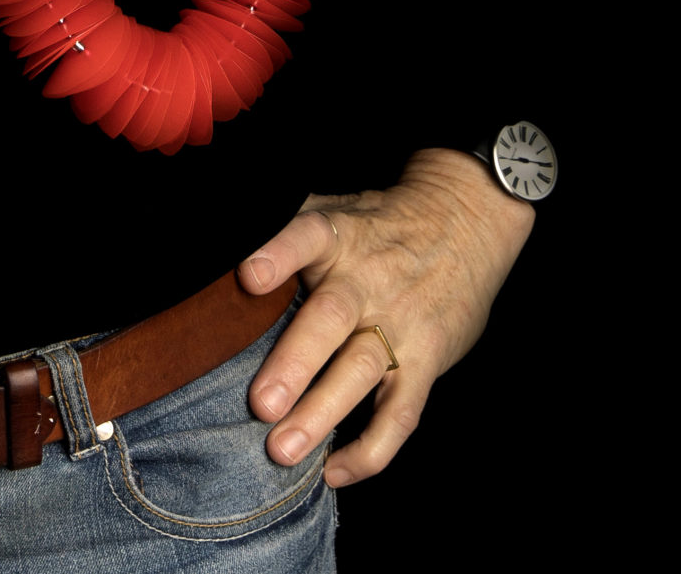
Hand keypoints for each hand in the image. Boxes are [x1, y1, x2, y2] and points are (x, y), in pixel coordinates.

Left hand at [236, 147, 534, 487]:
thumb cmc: (377, 226)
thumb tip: (217, 251)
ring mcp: (400, 321)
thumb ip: (285, 231)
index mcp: (339, 235)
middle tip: (260, 403)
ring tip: (282, 449)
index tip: (249, 276)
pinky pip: (402, 411)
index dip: (279, 254)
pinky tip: (335, 470)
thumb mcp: (336, 209)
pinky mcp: (427, 359)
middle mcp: (368, 278)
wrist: (463, 222)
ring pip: (361, 368)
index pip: (307, 235)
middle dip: (296, 362)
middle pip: (331, 317)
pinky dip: (371, 448)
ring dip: (322, 411)